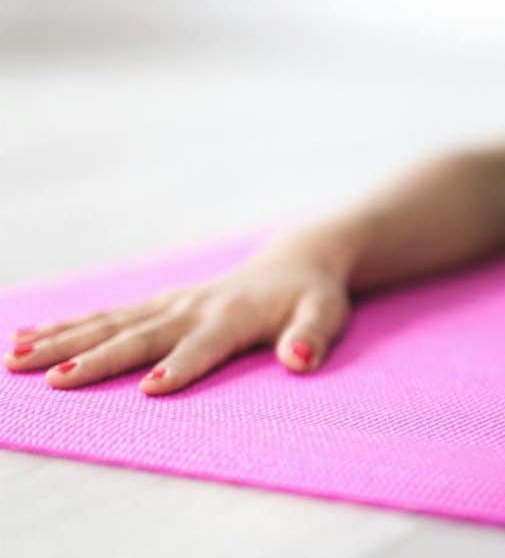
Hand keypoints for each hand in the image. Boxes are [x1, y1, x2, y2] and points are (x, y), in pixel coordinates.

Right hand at [5, 248, 349, 393]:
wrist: (295, 263)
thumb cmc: (312, 298)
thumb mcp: (326, 316)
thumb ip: (312, 337)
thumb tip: (299, 360)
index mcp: (233, 316)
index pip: (203, 345)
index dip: (180, 366)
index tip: (149, 388)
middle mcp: (194, 308)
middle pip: (140, 335)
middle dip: (97, 358)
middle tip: (56, 380)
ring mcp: (171, 304)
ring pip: (110, 322)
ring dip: (64, 340)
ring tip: (17, 357)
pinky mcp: (159, 304)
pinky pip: (108, 315)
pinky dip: (68, 325)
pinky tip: (28, 337)